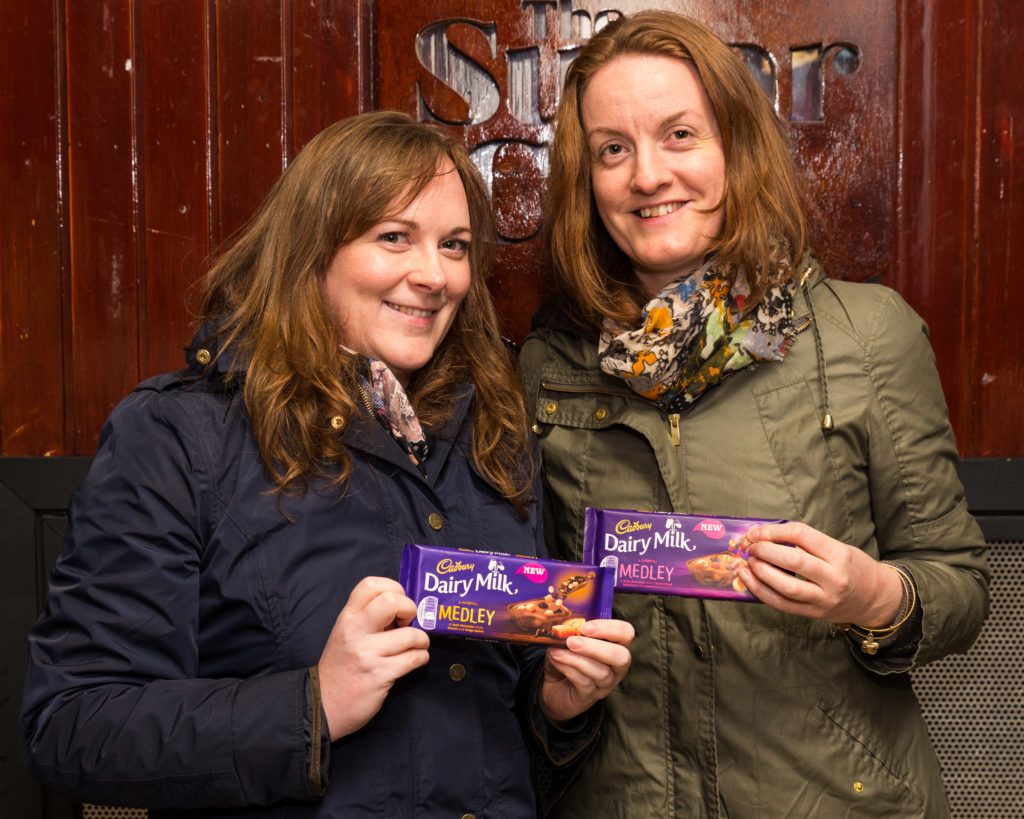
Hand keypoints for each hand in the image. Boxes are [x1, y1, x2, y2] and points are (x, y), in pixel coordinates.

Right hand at [317, 576, 429, 740]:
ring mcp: (367, 654)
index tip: (400, 601)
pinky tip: (415, 659)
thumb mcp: (345, 634)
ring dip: (422, 640)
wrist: (323, 705)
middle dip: (410, 608)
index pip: (370, 585)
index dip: (393, 587)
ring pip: (410, 635)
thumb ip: (368, 618)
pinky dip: (421, 657)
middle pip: (391, 602)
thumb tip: (401, 607)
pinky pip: (413, 658)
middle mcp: (355, 632)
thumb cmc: (340, 667)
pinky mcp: (380, 675)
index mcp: (347, 618)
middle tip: (409, 621)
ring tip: (417, 645)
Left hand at [540, 618, 633, 723]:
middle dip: (595, 647)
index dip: (609, 628)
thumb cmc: (565, 658)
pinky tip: (556, 661)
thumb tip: (563, 624)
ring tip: (557, 652)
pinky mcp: (590, 697)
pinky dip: (569, 670)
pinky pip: (586, 684)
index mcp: (615, 645)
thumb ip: (570, 631)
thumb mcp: (567, 641)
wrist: (550, 687)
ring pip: (602, 673)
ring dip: (577, 659)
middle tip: (572, 641)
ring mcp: (605, 685)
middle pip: (621, 657)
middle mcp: (616, 667)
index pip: (626, 633)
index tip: (584, 627)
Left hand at [737, 522, 902, 626]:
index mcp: (840, 555)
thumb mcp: (839, 548)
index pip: (802, 535)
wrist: (876, 599)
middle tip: (751, 547)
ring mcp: (824, 599)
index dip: (774, 531)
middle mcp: (833, 578)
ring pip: (786, 586)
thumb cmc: (854, 567)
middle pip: (793, 560)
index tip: (757, 531)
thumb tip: (767, 536)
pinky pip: (783, 605)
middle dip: (765, 551)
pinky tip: (750, 581)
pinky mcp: (814, 614)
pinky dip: (762, 592)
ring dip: (760, 573)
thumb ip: (808, 543)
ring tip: (748, 563)